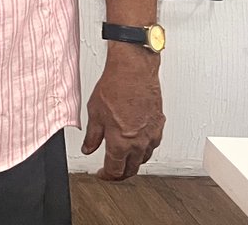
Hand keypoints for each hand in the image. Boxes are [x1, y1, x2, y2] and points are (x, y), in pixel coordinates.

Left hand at [82, 46, 164, 179]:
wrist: (133, 70)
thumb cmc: (115, 87)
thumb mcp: (94, 113)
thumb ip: (92, 136)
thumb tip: (88, 148)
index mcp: (121, 143)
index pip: (115, 170)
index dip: (106, 176)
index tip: (101, 174)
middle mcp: (139, 143)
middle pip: (131, 169)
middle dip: (120, 174)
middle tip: (112, 171)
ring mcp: (151, 135)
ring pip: (144, 159)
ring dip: (133, 163)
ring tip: (124, 159)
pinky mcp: (159, 125)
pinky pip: (152, 145)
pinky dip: (144, 149)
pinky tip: (138, 143)